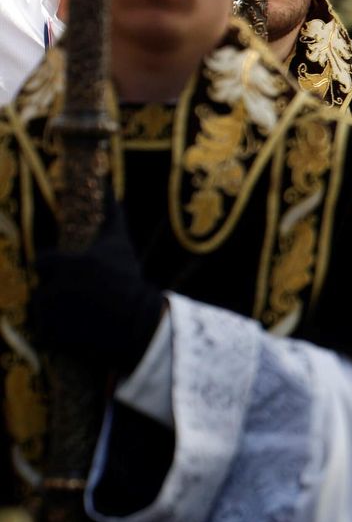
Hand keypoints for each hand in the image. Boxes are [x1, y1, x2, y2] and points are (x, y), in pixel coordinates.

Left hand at [33, 200, 165, 373]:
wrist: (140, 322)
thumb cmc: (128, 278)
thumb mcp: (120, 245)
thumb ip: (111, 215)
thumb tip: (109, 185)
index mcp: (69, 265)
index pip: (42, 262)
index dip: (55, 268)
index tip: (74, 276)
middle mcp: (57, 288)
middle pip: (42, 287)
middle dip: (58, 291)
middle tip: (83, 298)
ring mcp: (54, 314)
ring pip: (43, 309)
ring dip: (59, 311)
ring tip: (85, 314)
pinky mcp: (53, 335)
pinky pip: (46, 332)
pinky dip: (59, 332)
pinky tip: (81, 328)